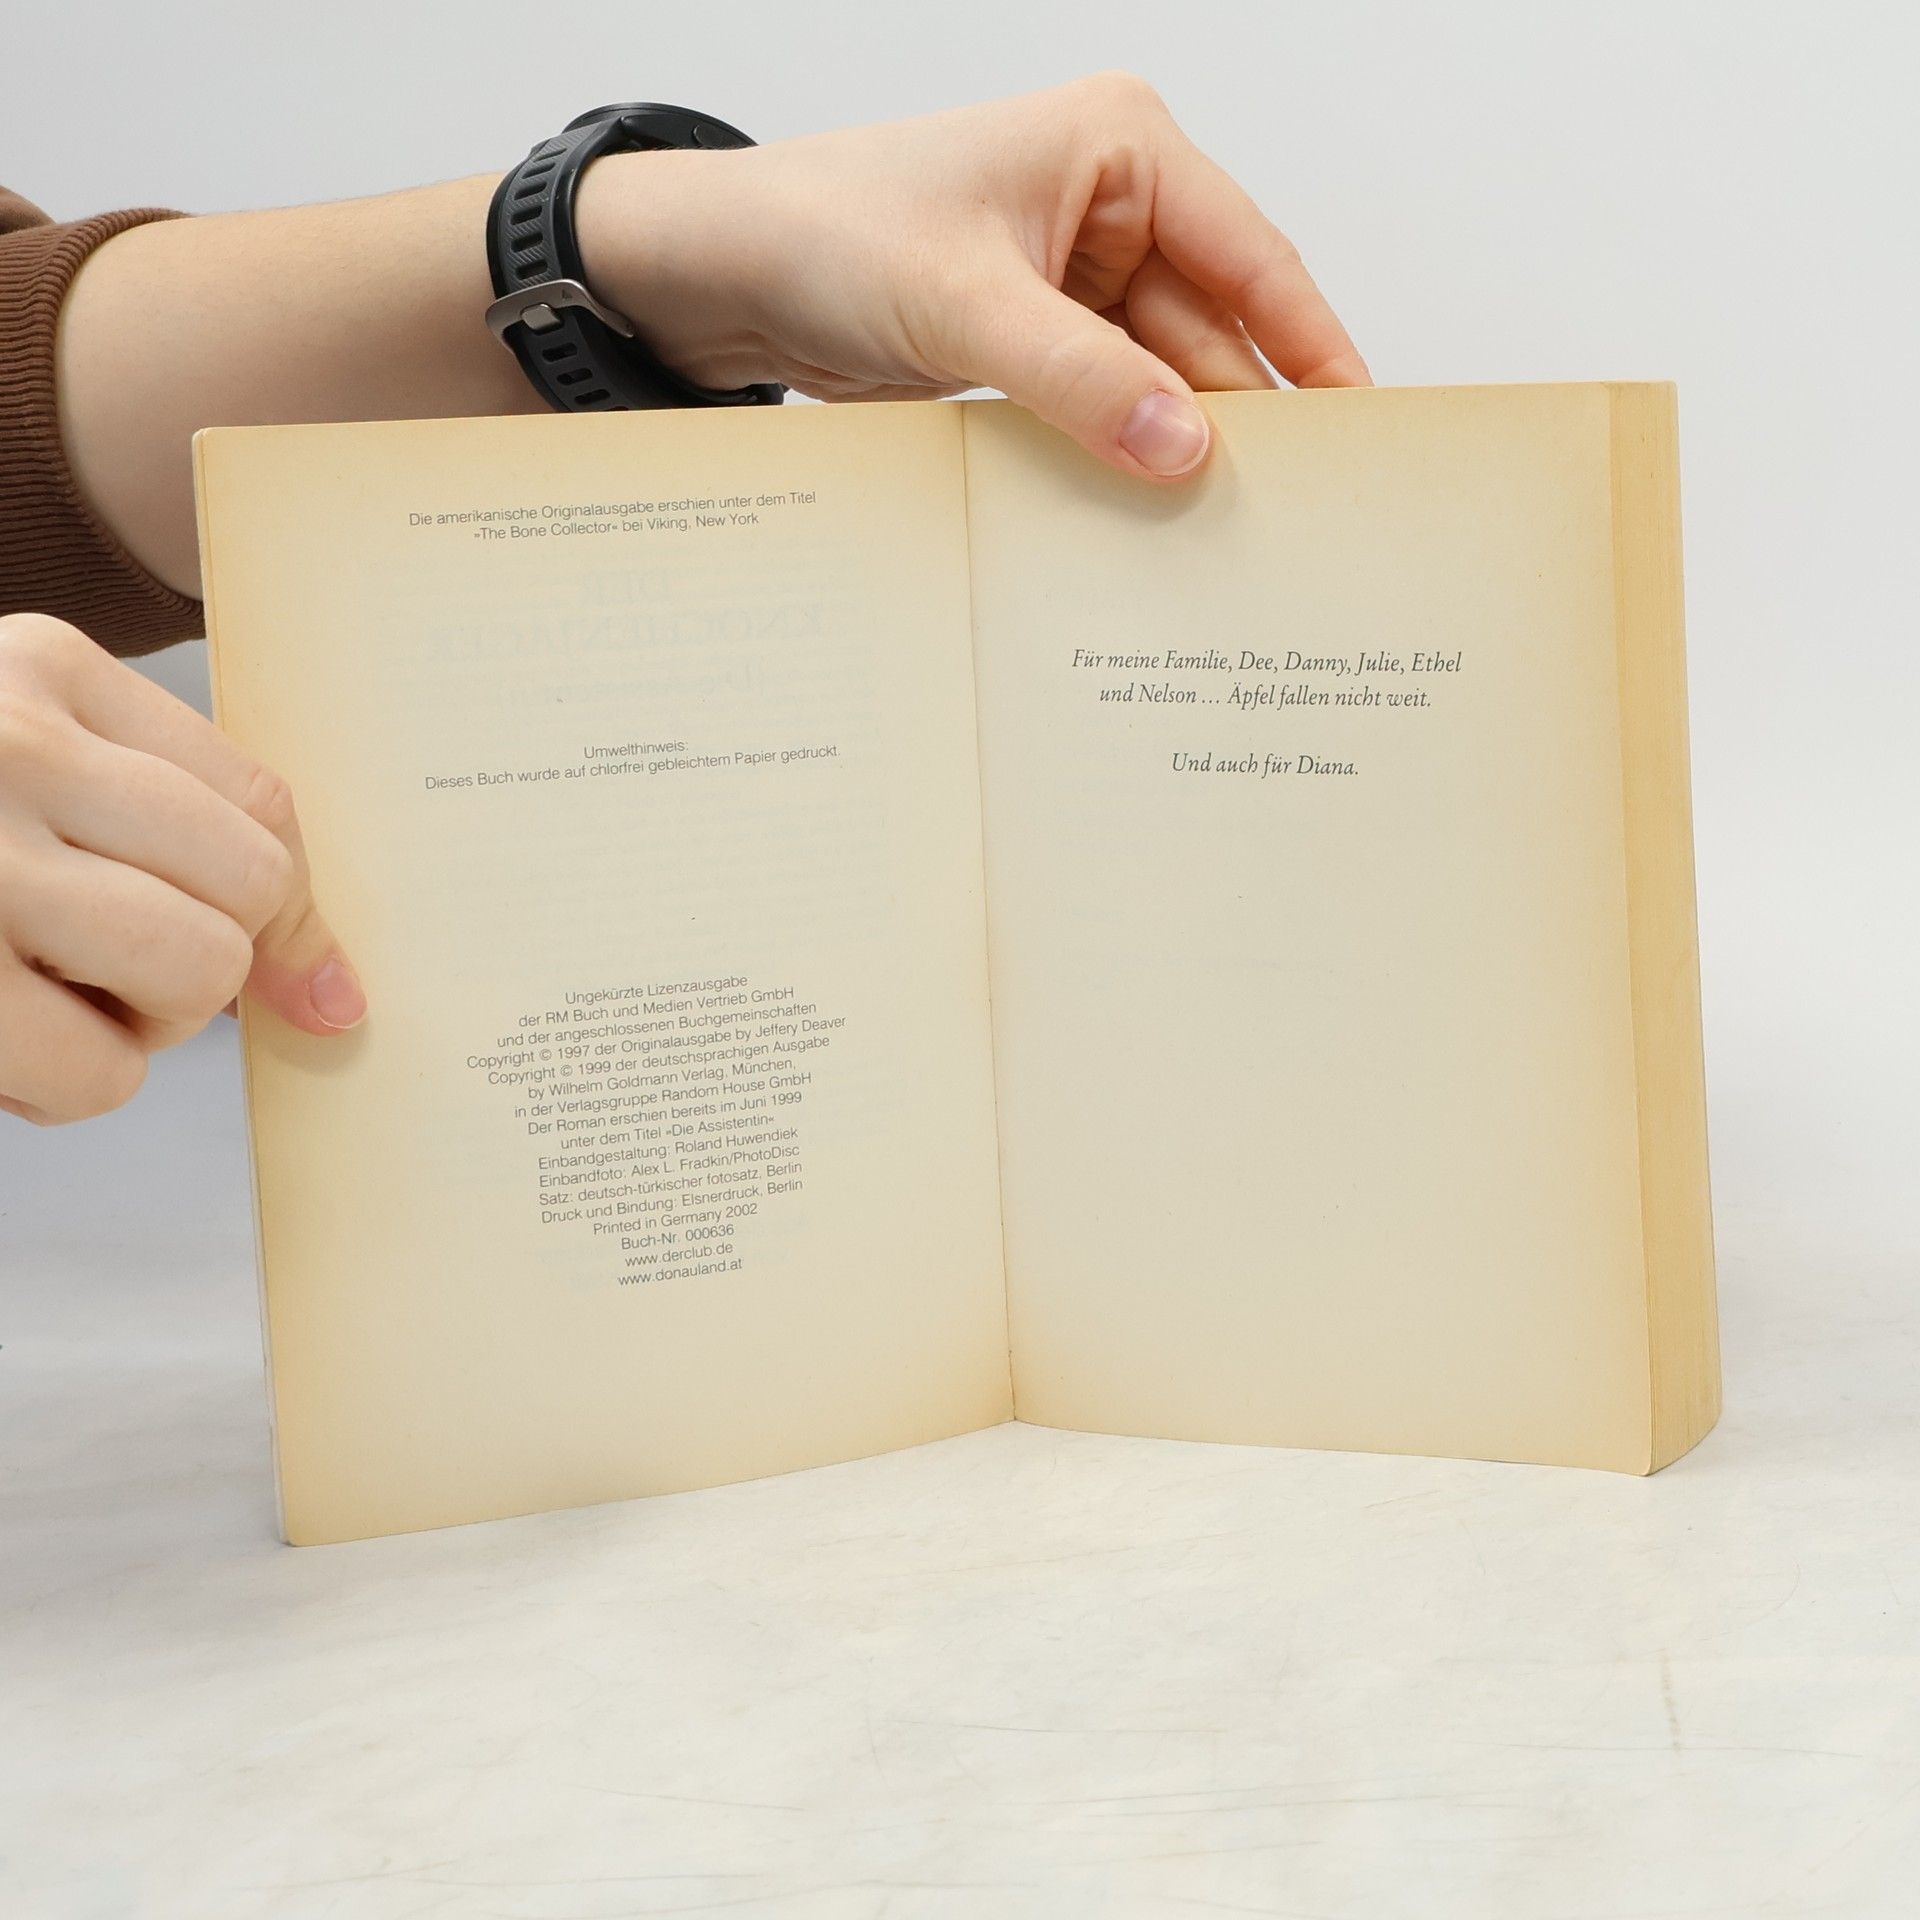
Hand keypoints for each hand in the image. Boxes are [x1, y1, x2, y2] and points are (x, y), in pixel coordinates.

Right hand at [0, 614, 363, 1124]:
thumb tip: (334, 999)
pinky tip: (3, 1042)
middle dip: (211, 958)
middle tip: (109, 968)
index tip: (285, 966)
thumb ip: (161, 824)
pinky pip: (99, 1071)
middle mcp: (12, 746)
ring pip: (196, 970)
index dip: (287, 903)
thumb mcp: (24, 763)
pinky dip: (69, 1085)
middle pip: (250, 881)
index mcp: (47, 671)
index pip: (261, 798)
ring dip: (143, 1022)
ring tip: (45, 998)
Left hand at [580, 73, 1368, 479]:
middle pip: (1211, 330)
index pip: (1252, 259)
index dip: (1311, 347)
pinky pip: (1104, 403)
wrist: (724, 273)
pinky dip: (1120, 452)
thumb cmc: (827, 233)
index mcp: (1121, 150)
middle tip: (1287, 515)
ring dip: (1173, 447)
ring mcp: (1073, 279)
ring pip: (1158, 377)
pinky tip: (1143, 514)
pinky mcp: (1035, 339)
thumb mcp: (964, 304)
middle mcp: (1111, 207)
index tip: (1357, 429)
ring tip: (1220, 534)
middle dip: (1239, 418)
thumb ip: (1082, 381)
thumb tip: (1185, 450)